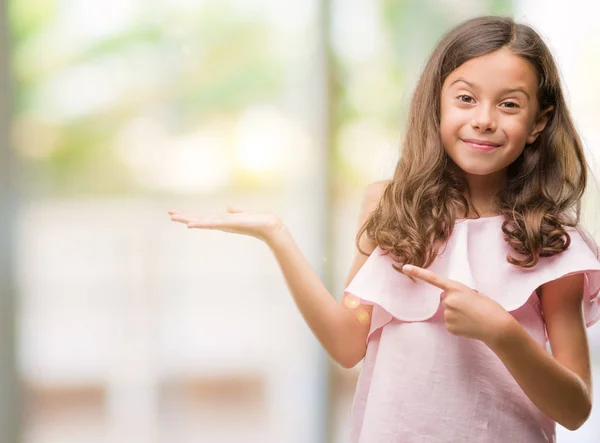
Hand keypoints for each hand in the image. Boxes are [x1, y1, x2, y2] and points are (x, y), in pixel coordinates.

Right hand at [168, 205, 284, 242]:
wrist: (268, 226)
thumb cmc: (257, 221)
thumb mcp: (243, 213)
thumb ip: (235, 211)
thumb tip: (229, 208)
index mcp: (221, 221)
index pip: (202, 218)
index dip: (190, 215)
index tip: (177, 213)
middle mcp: (220, 224)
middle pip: (198, 220)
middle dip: (183, 217)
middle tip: (169, 214)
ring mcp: (222, 224)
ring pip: (200, 221)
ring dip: (186, 219)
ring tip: (173, 217)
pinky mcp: (227, 224)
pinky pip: (210, 224)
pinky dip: (199, 224)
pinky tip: (189, 224)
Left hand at [402, 264, 514, 345]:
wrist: (497, 327)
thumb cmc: (490, 308)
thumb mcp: (474, 295)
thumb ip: (458, 294)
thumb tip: (447, 301)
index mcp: (456, 288)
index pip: (433, 279)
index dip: (418, 272)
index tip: (405, 268)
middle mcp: (448, 300)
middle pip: (446, 300)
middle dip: (456, 303)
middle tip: (471, 308)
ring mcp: (448, 315)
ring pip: (449, 313)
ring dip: (458, 314)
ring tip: (473, 317)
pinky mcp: (449, 327)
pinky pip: (451, 323)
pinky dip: (459, 324)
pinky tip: (470, 325)